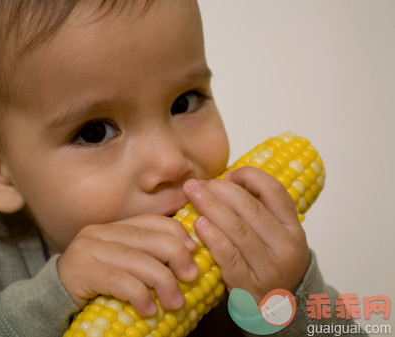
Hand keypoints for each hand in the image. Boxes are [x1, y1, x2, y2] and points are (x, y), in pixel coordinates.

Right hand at [57, 214, 199, 316]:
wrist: (54, 299)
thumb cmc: (97, 286)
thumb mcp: (125, 266)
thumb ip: (147, 258)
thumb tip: (188, 261)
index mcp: (113, 227)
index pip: (151, 221)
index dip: (176, 232)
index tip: (194, 251)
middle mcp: (100, 232)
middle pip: (147, 238)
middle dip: (175, 256)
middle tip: (191, 277)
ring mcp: (87, 249)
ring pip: (135, 259)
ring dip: (162, 281)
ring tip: (175, 302)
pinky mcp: (80, 270)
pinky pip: (118, 280)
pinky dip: (139, 295)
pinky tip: (149, 310)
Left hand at [183, 166, 309, 302]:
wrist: (282, 311)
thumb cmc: (271, 265)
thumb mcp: (276, 237)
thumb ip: (259, 212)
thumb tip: (226, 181)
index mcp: (294, 228)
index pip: (274, 191)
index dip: (249, 176)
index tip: (228, 174)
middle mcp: (286, 246)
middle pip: (250, 207)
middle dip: (220, 190)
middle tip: (197, 184)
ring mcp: (270, 267)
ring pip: (237, 229)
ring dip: (211, 207)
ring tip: (193, 196)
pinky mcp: (250, 285)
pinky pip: (228, 255)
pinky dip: (211, 236)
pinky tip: (197, 224)